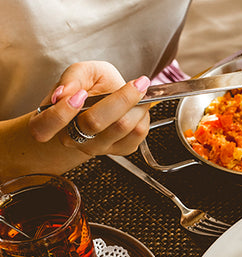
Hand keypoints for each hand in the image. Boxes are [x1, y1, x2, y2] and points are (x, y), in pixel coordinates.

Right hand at [29, 61, 150, 155]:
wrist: (106, 101)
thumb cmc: (91, 86)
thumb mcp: (81, 72)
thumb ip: (72, 76)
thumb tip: (66, 92)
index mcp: (54, 121)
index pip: (47, 126)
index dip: (63, 111)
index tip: (83, 92)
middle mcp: (75, 139)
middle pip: (96, 122)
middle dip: (122, 98)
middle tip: (138, 83)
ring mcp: (99, 148)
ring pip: (122, 128)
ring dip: (138, 106)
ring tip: (139, 93)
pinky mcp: (121, 150)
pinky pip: (138, 134)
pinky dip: (143, 116)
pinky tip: (138, 108)